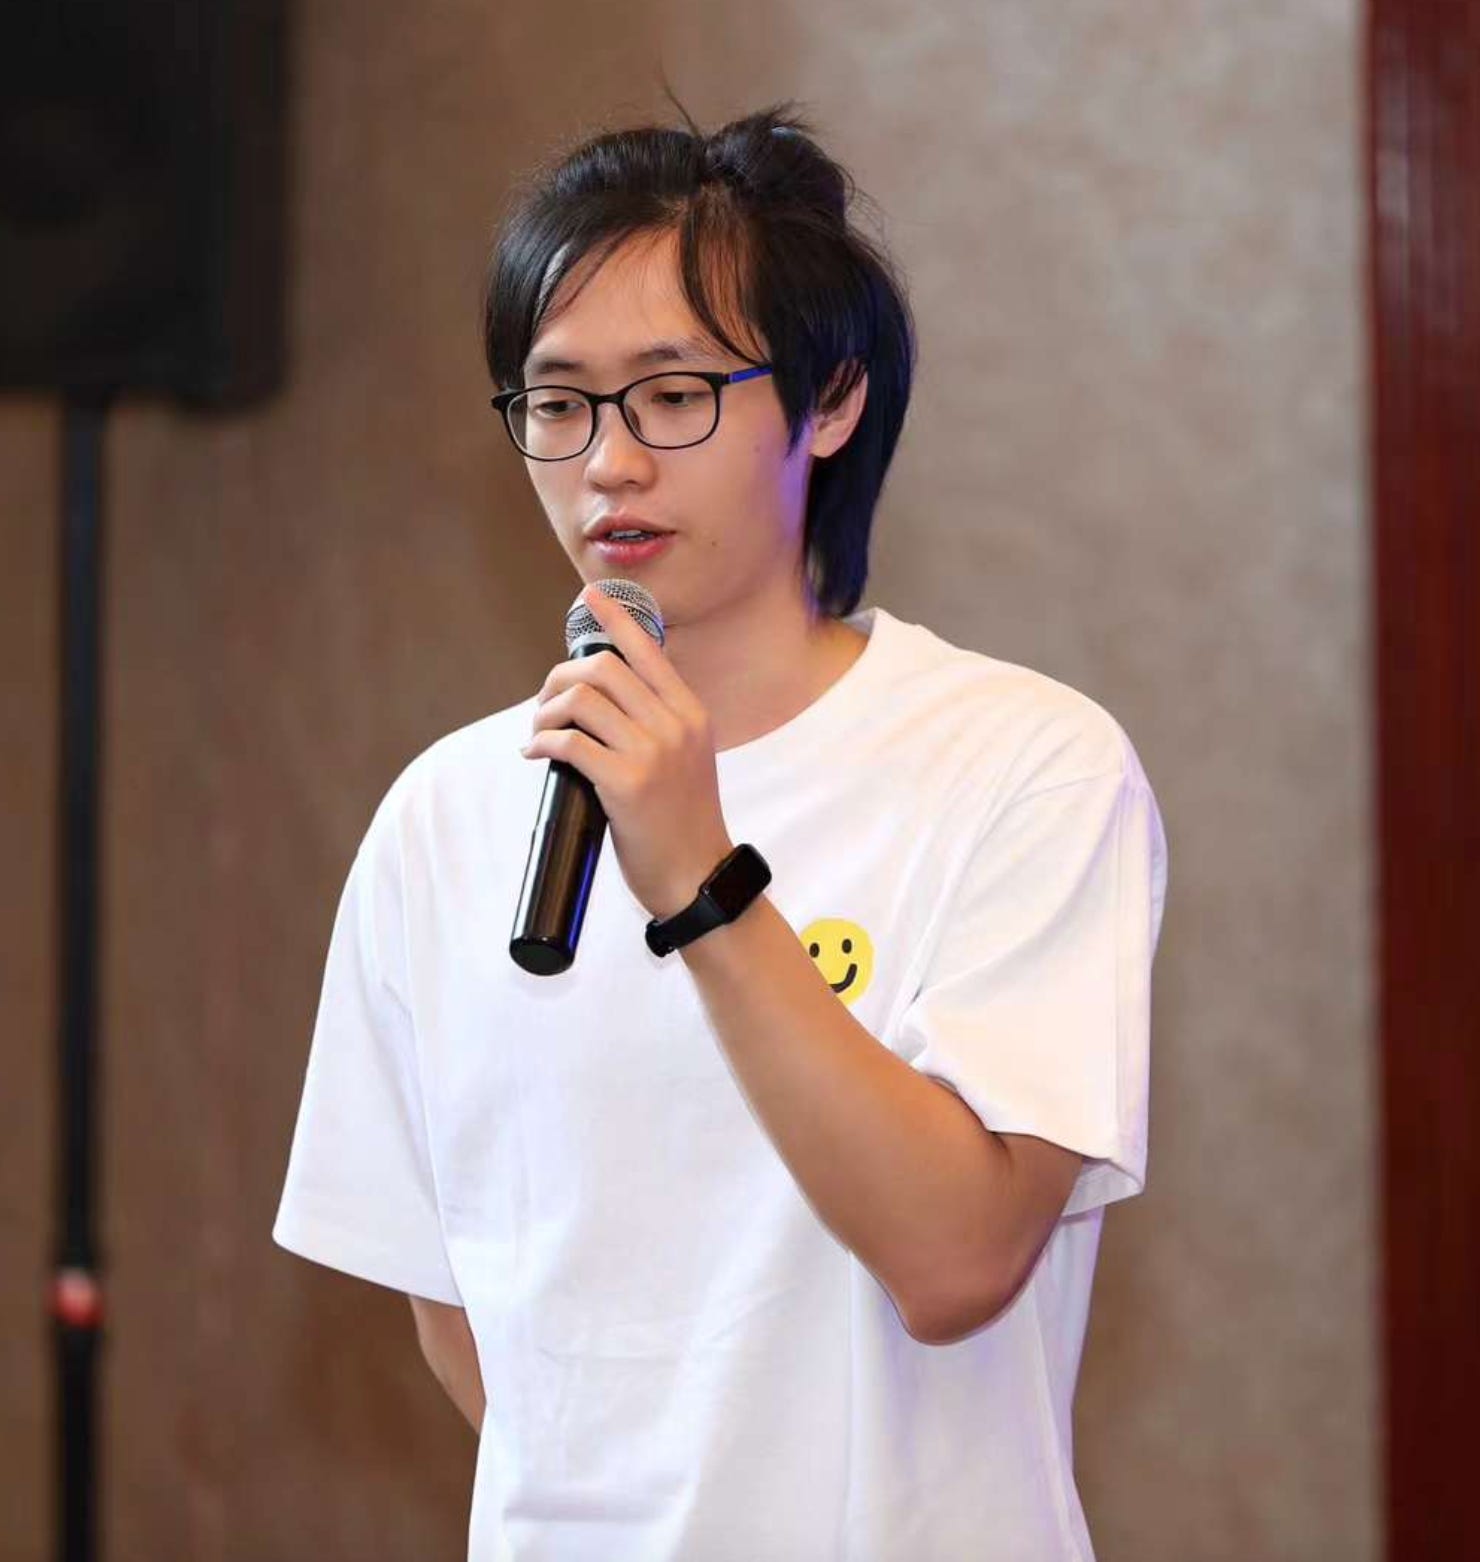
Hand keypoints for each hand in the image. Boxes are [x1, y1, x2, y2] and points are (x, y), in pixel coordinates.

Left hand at [520, 583, 734, 919]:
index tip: (589, 597)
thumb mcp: (687, 757)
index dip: (614, 618)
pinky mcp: (627, 783)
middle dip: (560, 677)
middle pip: (603, 668)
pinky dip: (543, 743)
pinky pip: (569, 743)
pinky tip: (537, 755)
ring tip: (539, 733)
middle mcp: (675, 725)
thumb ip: (658, 723)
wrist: (698, 875)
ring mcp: (653, 753)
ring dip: (545, 712)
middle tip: (545, 703)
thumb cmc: (683, 821)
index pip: (648, 650)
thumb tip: (606, 694)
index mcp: (691, 713)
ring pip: (581, 701)